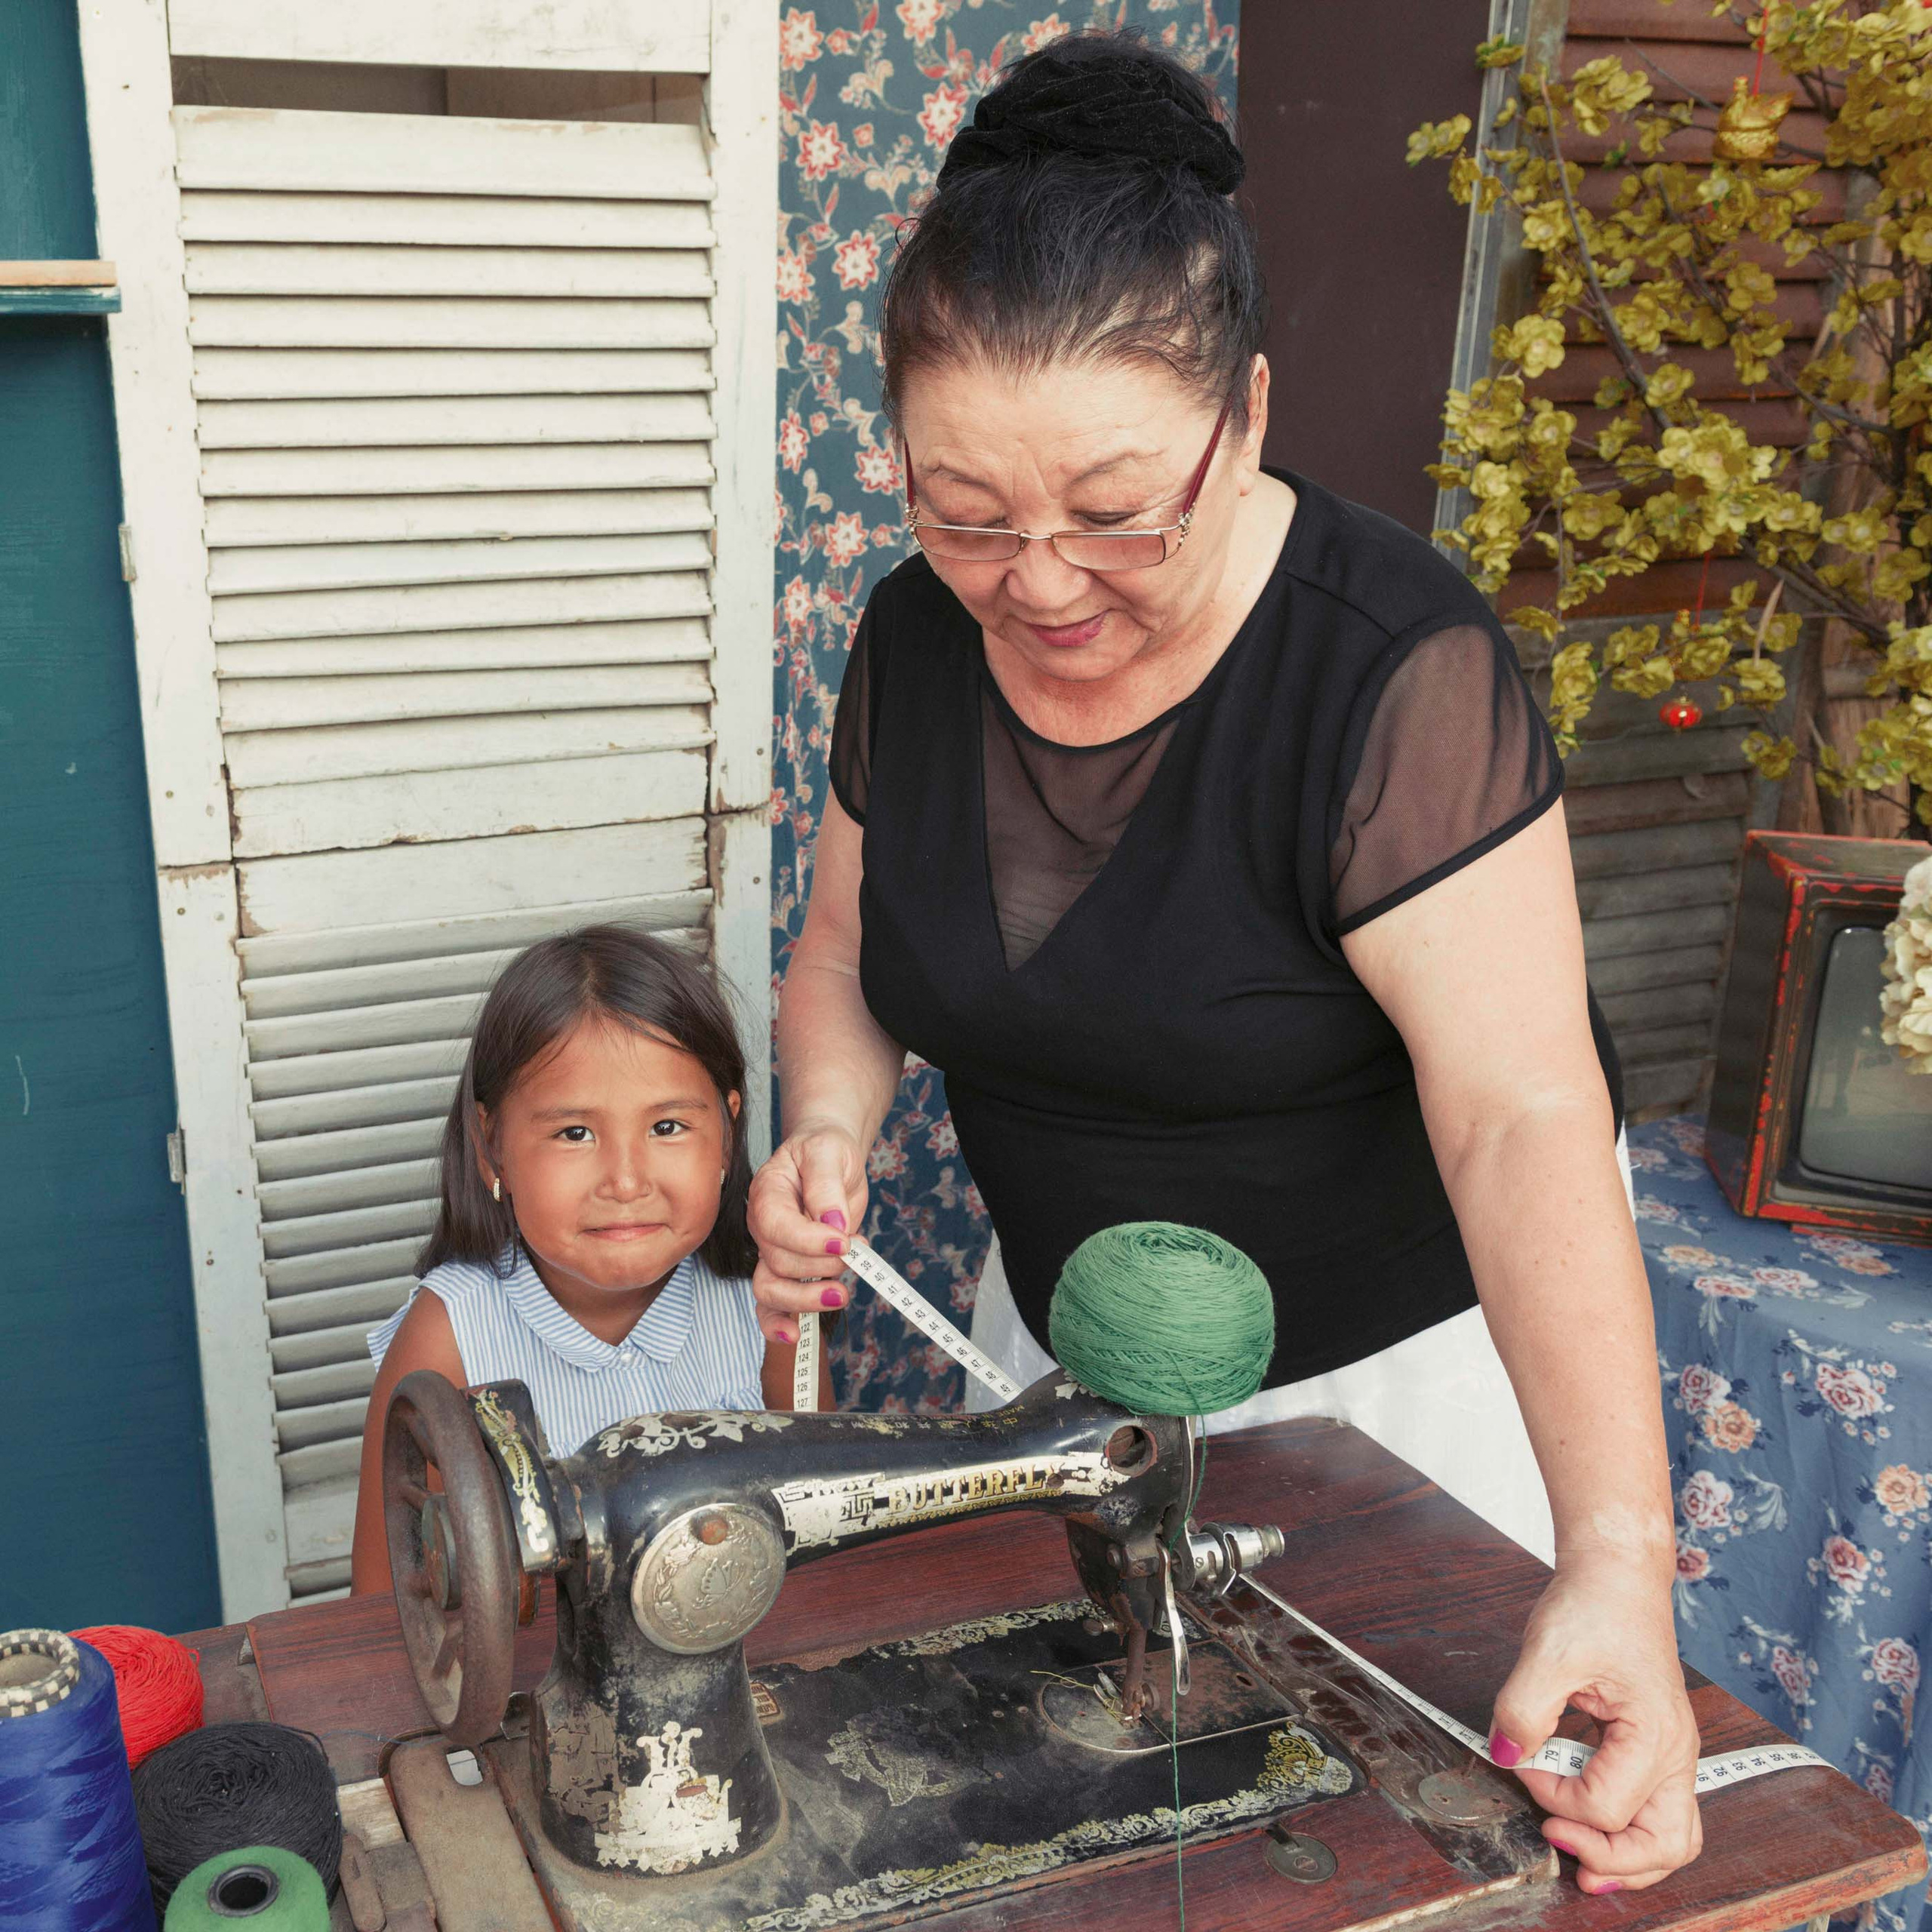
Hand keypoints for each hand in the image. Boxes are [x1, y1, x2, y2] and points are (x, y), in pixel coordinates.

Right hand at [747, 1123, 869, 1344]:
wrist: (829, 1157)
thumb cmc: (826, 1151)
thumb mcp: (829, 1152)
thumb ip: (826, 1185)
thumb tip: (833, 1222)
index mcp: (767, 1194)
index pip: (777, 1226)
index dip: (809, 1241)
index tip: (843, 1242)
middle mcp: (763, 1227)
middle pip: (779, 1262)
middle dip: (820, 1266)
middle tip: (852, 1250)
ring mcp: (773, 1251)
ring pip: (771, 1290)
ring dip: (806, 1300)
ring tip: (841, 1294)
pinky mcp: (788, 1270)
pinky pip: (771, 1306)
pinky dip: (778, 1325)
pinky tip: (795, 1336)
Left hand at [1489, 1557, 1702, 1894]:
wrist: (1617, 1575)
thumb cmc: (1594, 1605)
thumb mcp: (1547, 1652)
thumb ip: (1522, 1710)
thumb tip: (1504, 1757)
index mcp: (1655, 1734)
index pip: (1604, 1804)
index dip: (1553, 1794)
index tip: (1522, 1762)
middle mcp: (1676, 1753)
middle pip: (1664, 1845)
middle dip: (1611, 1860)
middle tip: (1557, 1846)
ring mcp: (1672, 1754)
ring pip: (1670, 1837)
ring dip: (1628, 1858)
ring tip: (1583, 1862)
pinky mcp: (1656, 1749)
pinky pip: (1656, 1811)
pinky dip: (1628, 1829)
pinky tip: (1590, 1823)